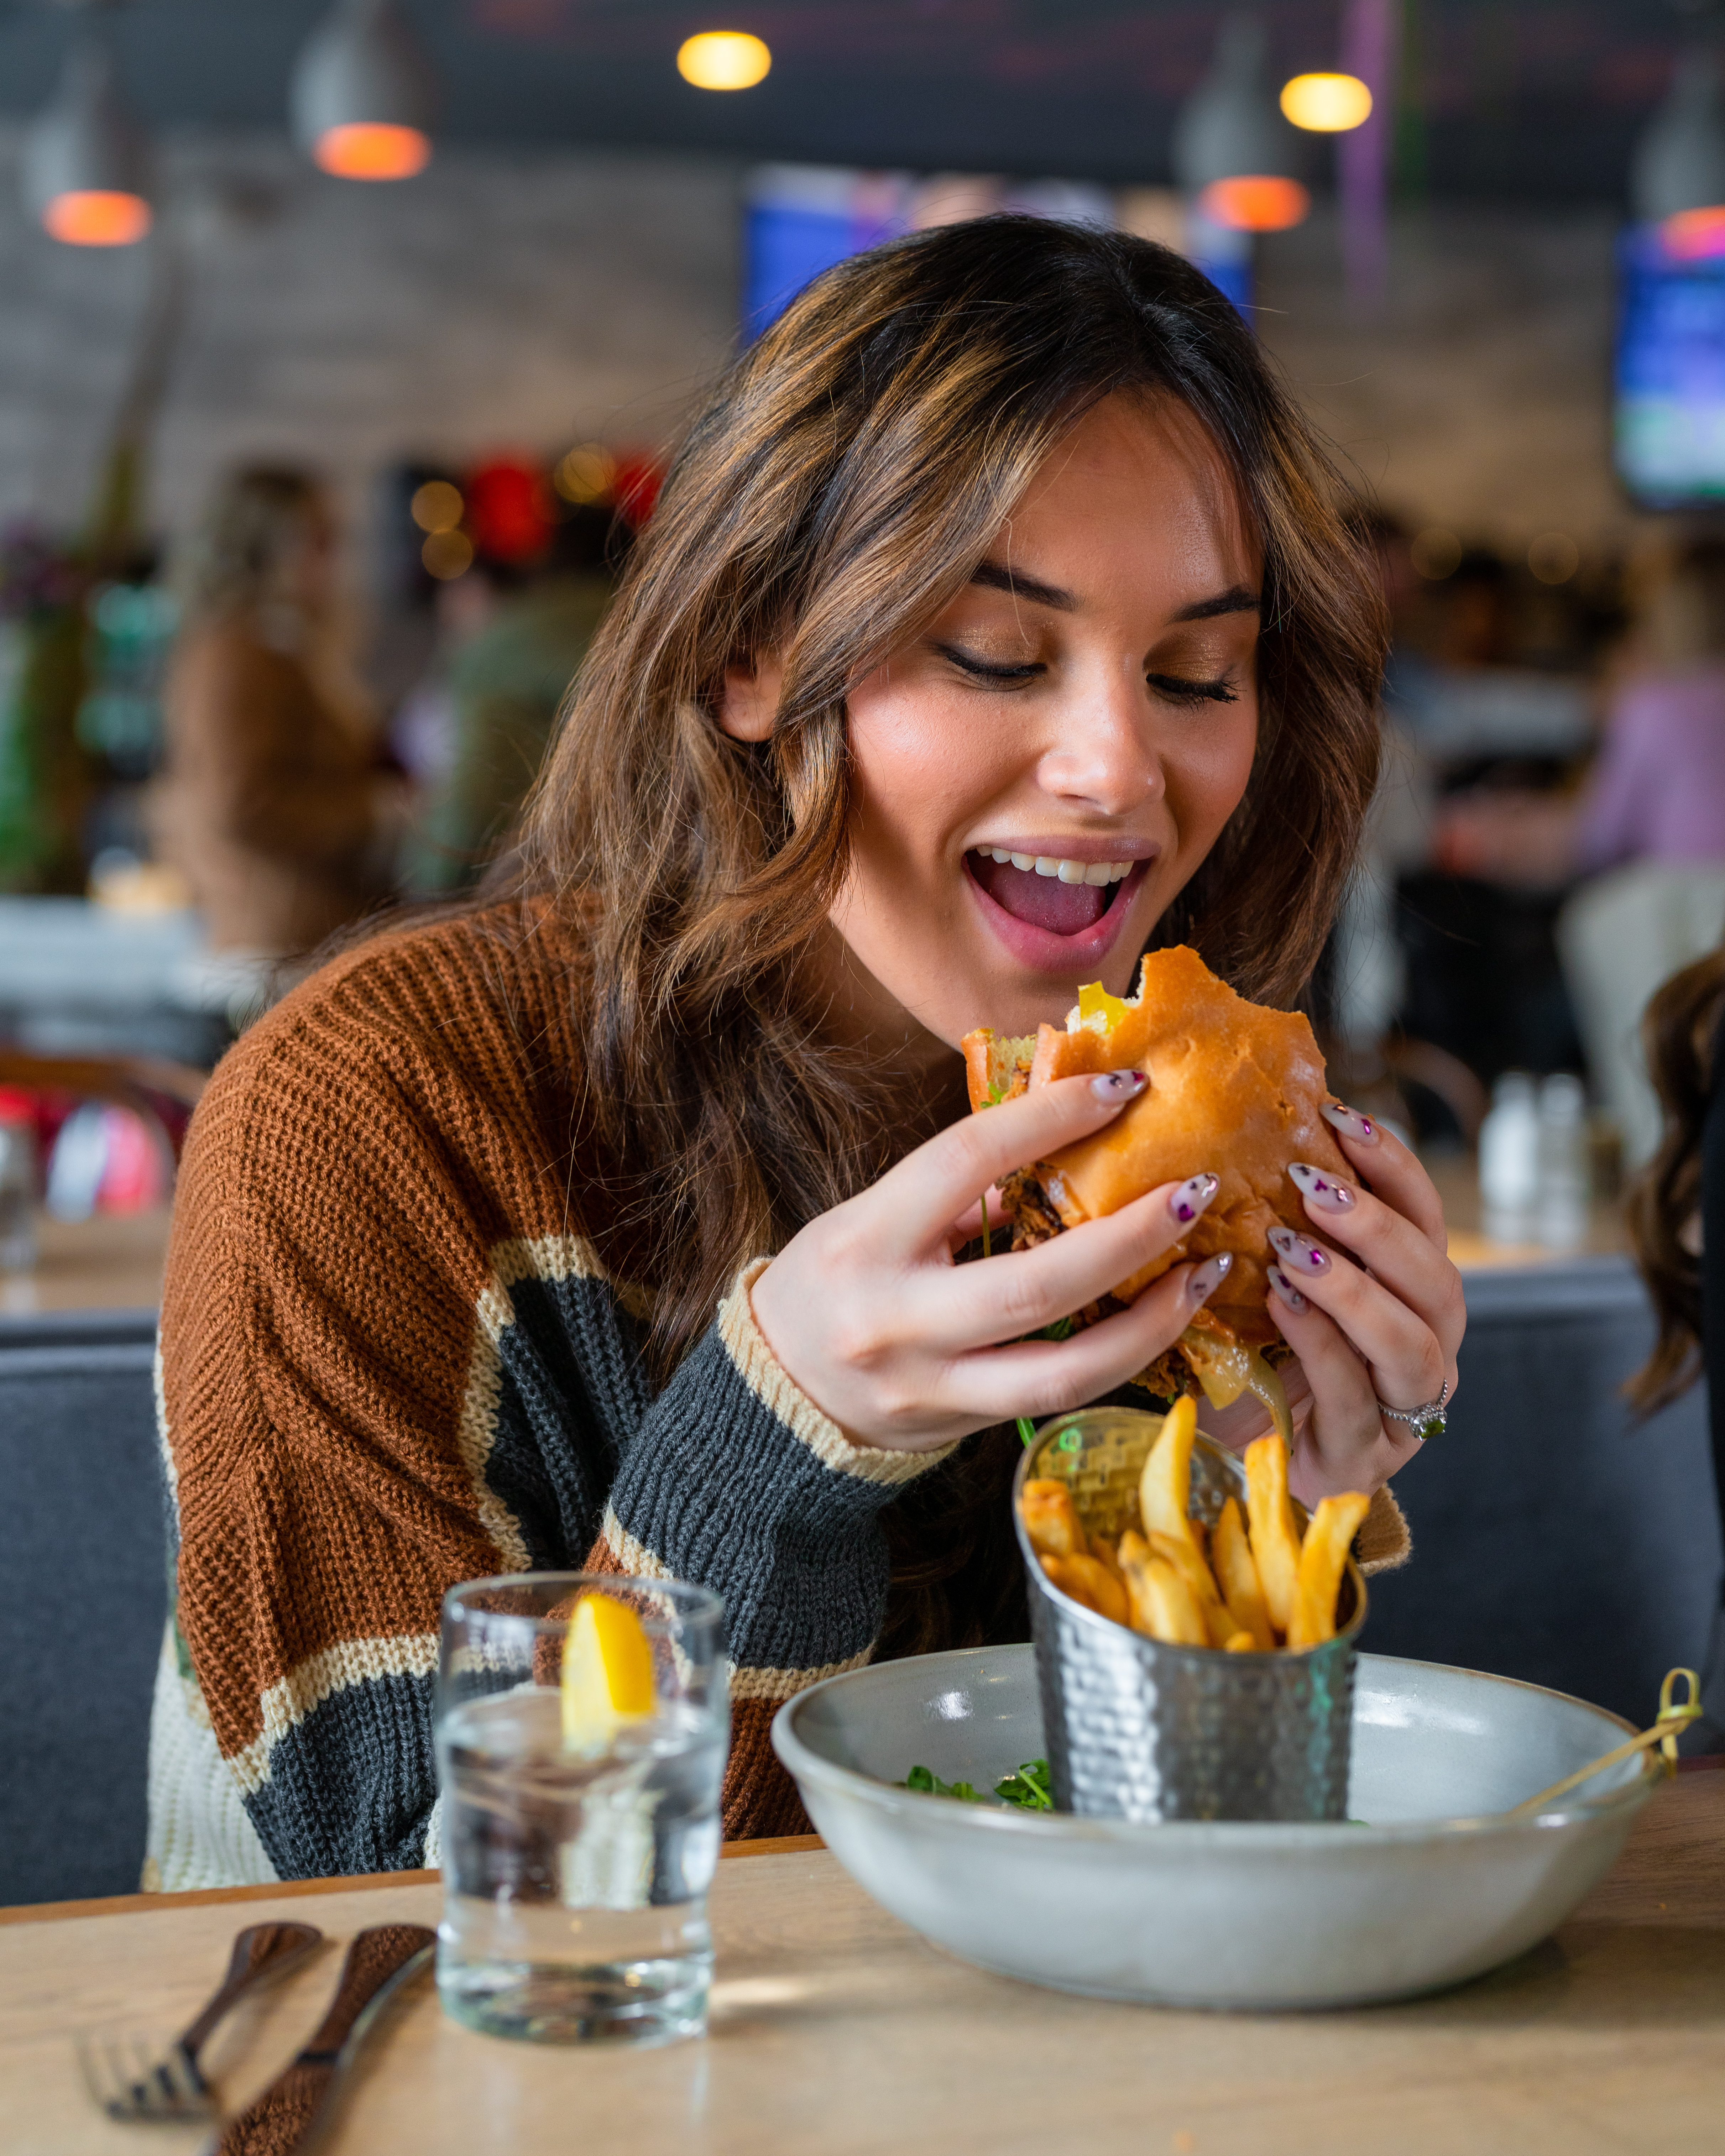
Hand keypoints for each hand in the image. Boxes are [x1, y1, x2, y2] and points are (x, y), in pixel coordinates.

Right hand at [748, 1071, 1232, 1452]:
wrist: (777, 1391)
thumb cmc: (837, 1280)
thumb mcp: (875, 1218)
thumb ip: (962, 1193)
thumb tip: (1068, 1141)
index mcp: (869, 1239)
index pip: (968, 1161)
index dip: (1052, 1117)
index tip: (1123, 1088)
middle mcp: (897, 1320)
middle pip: (1035, 1284)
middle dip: (1128, 1238)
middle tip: (1192, 1193)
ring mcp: (932, 1386)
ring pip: (1063, 1369)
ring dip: (1151, 1320)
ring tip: (1207, 1272)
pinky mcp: (963, 1428)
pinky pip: (1060, 1397)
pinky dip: (1124, 1358)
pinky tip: (1165, 1318)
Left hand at [1255, 1103, 1464, 1504]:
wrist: (1234, 1466)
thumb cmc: (1256, 1364)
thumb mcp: (1274, 1287)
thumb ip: (1288, 1229)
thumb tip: (1254, 1137)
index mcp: (1414, 1300)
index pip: (1426, 1220)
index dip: (1392, 1165)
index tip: (1338, 1116)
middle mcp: (1427, 1351)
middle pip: (1434, 1280)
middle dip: (1378, 1227)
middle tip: (1311, 1187)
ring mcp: (1402, 1412)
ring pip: (1409, 1343)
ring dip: (1353, 1288)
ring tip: (1292, 1249)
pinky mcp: (1360, 1458)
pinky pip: (1354, 1397)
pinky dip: (1319, 1344)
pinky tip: (1281, 1305)